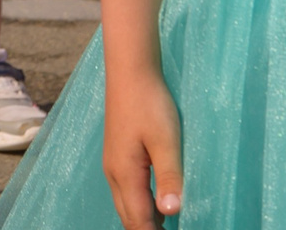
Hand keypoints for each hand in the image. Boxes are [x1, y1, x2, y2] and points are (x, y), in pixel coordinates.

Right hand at [102, 64, 185, 228]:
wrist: (130, 72)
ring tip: (167, 227)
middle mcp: (114, 173)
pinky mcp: (118, 154)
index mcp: (125, 174)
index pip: (138, 221)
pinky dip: (140, 204)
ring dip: (144, 219)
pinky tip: (157, 201)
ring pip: (126, 204)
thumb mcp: (166, 141)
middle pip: (128, 217)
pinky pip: (127, 190)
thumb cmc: (149, 103)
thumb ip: (169, 178)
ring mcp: (113, 163)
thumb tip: (172, 213)